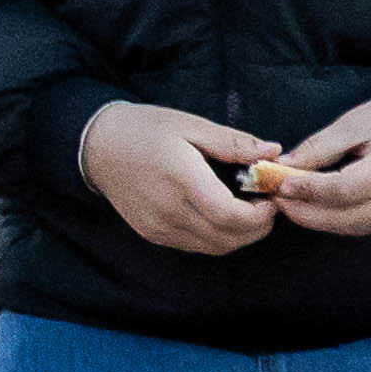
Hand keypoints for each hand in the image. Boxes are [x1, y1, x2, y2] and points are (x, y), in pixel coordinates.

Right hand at [79, 101, 282, 256]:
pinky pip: (196, 245)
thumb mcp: (190, 125)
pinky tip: (219, 213)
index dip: (261, 216)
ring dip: (239, 235)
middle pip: (228, 238)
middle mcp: (169, 211)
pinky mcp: (153, 234)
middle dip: (257, 228)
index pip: (231, 216)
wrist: (97, 147)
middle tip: (265, 204)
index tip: (271, 199)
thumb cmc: (144, 129)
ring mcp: (159, 226)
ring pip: (215, 247)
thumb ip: (233, 142)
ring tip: (245, 210)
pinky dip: (217, 236)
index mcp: (182, 179)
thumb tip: (273, 152)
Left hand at [263, 92, 370, 238]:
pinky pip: (357, 226)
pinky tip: (308, 205)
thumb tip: (280, 168)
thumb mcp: (356, 122)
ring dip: (312, 217)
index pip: (342, 190)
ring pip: (347, 226)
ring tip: (282, 199)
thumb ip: (318, 148)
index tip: (276, 183)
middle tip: (270, 195)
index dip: (306, 190)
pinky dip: (330, 219)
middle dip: (302, 210)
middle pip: (342, 217)